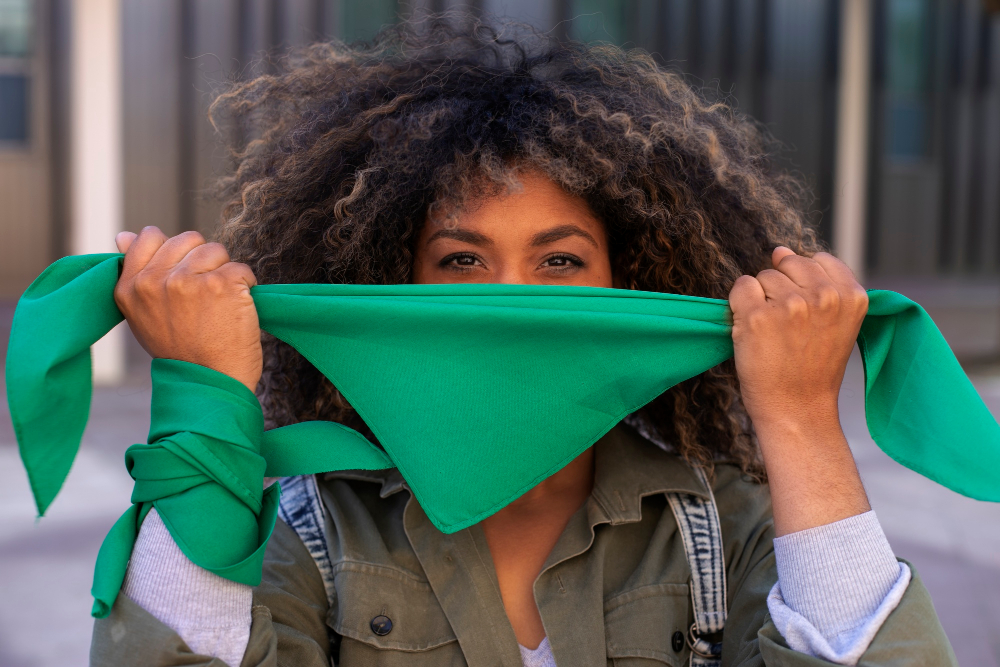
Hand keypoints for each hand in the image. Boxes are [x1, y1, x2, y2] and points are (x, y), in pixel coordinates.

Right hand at [114, 227, 262, 391]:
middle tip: (204, 296)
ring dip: (225, 272)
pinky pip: (241, 267)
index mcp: (131, 287)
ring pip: (216, 250)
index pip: (149, 236)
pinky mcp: (221, 283)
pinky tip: (237, 309)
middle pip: (188, 239)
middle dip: (202, 260)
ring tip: (219, 304)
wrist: (210, 384)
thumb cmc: (181, 352)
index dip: (175, 251)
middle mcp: (156, 281)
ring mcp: (188, 281)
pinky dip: (246, 285)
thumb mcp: (143, 315)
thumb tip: (123, 235)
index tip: (183, 275)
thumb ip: (136, 275)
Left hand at [729, 247, 870, 534]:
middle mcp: (823, 295)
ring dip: (761, 299)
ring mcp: (789, 304)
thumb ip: (821, 284)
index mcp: (851, 296)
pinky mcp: (757, 316)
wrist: (796, 410)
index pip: (818, 259)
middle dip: (781, 288)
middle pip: (788, 264)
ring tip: (773, 333)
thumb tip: (779, 249)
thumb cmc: (813, 368)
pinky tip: (753, 330)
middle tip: (787, 327)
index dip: (804, 282)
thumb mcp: (837, 323)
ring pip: (763, 276)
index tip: (805, 313)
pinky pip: (741, 287)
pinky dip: (739, 305)